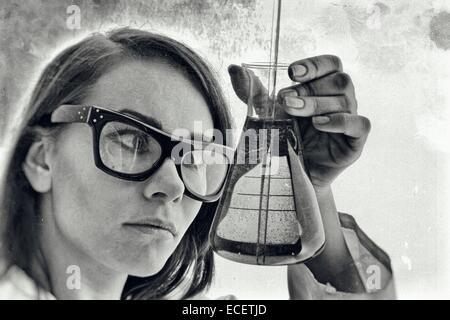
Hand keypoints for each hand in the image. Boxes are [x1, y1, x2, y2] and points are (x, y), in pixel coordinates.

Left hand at [228, 55, 370, 188]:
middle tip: (286, 100)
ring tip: (294, 113)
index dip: (315, 64)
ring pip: (346, 99)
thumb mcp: (267, 113)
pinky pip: (360, 124)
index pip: (331, 64)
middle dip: (309, 88)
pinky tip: (319, 125)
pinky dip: (341, 121)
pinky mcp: (354, 142)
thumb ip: (253, 92)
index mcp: (323, 88)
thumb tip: (234, 68)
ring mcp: (349, 120)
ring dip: (316, 103)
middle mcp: (340, 100)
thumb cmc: (284, 138)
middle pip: (338, 80)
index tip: (292, 72)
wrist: (292, 174)